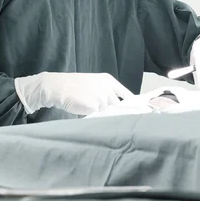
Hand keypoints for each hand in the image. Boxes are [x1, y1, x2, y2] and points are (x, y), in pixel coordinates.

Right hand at [15, 72, 133, 115]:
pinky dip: (95, 118)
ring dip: (104, 116)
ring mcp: (101, 98)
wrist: (58, 87)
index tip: (141, 111)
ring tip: (93, 112)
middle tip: (118, 119)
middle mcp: (107, 88)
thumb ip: (106, 93)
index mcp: (109, 81)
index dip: (133, 104)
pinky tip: (87, 114)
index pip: (127, 94)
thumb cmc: (75, 86)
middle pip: (119, 106)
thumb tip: (119, 107)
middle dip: (118, 113)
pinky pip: (98, 117)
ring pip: (108, 113)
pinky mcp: (94, 107)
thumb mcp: (94, 83)